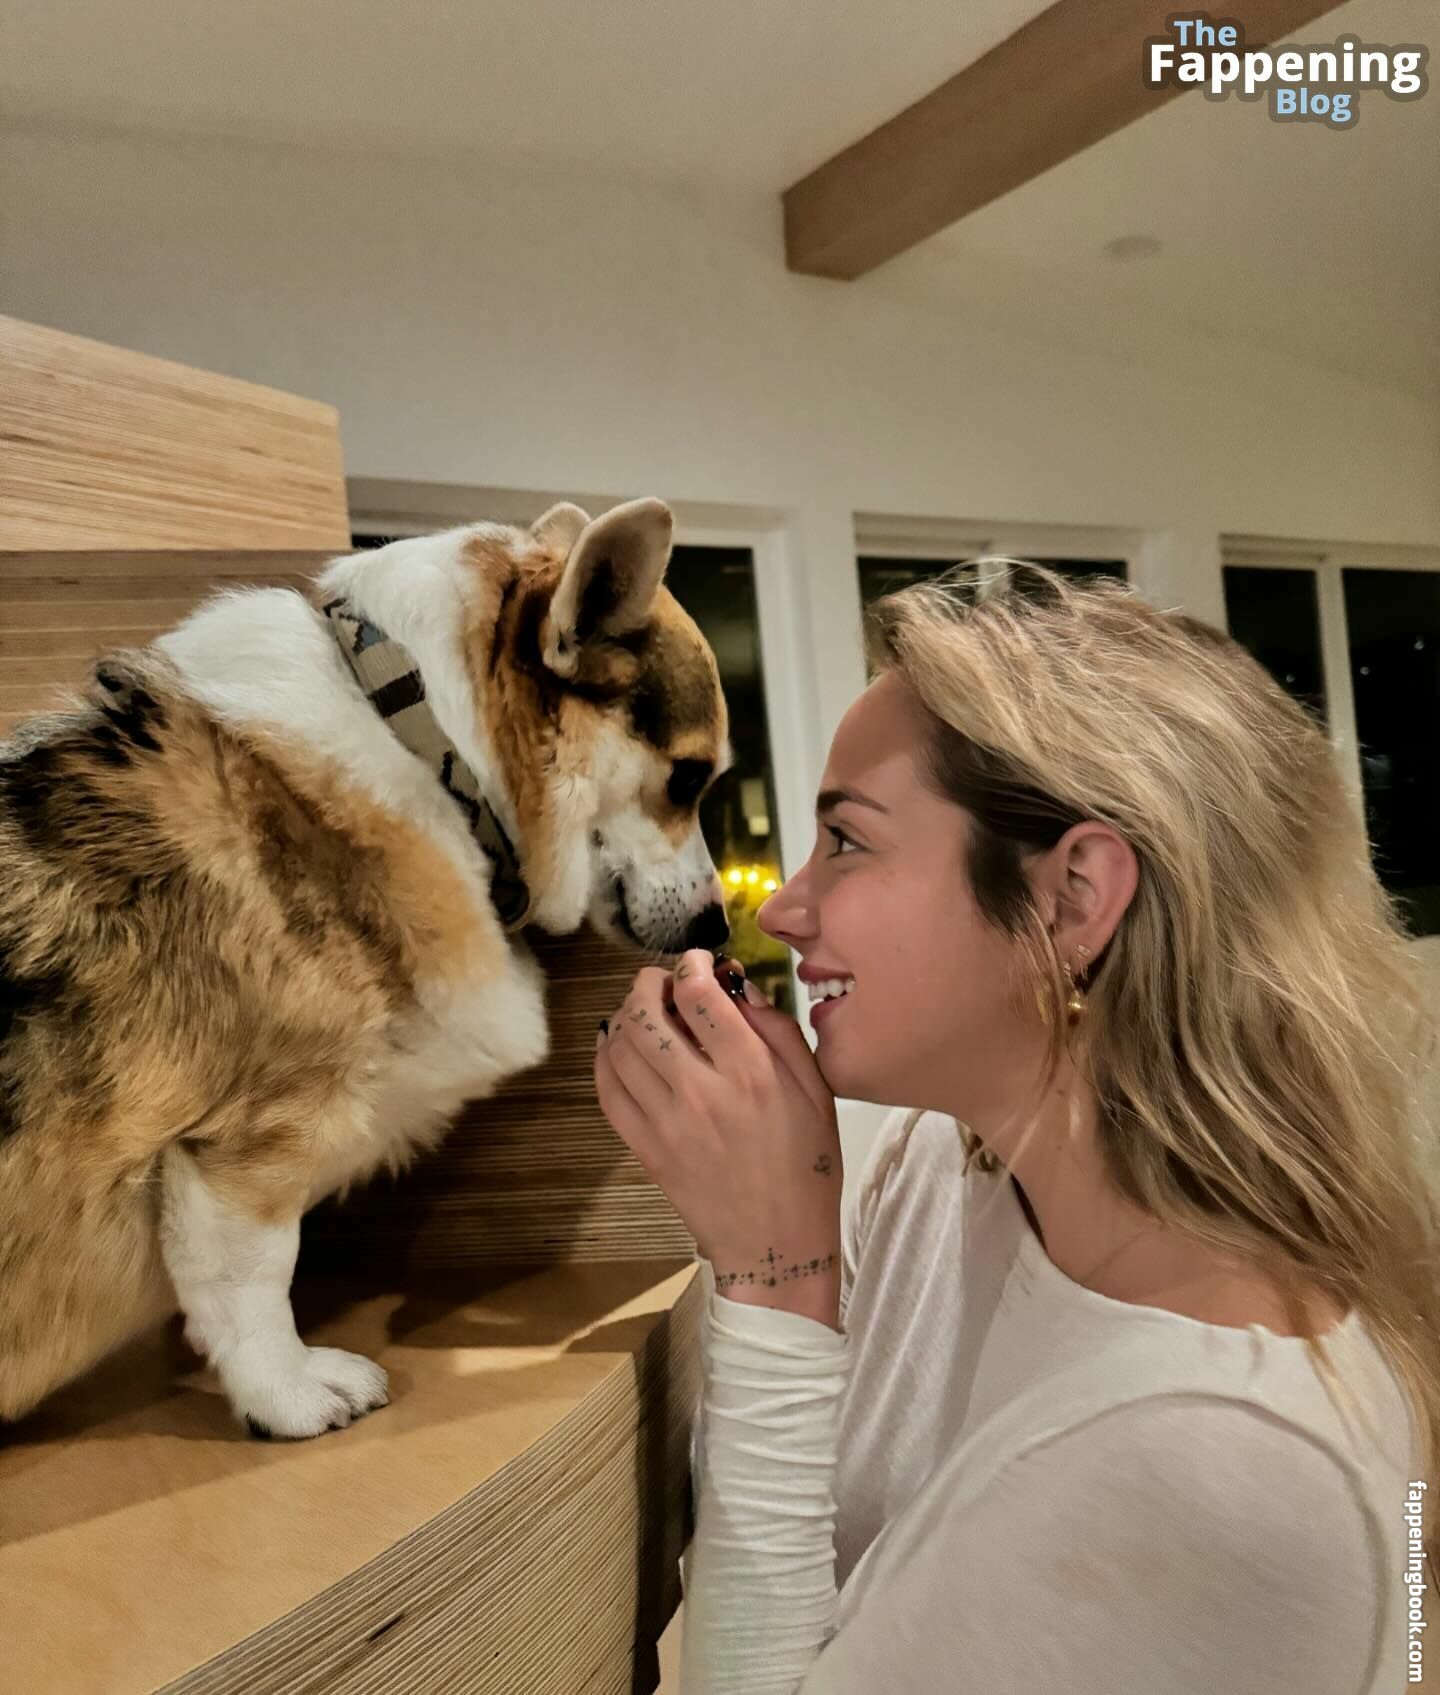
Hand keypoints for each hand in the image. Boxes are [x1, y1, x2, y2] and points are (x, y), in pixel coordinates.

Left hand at [594, 949, 843, 1329]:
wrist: (776, 1244)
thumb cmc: (807, 1164)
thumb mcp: (816, 1090)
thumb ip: (779, 1032)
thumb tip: (738, 987)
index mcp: (750, 1071)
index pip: (698, 995)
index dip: (691, 965)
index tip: (697, 962)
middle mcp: (701, 1090)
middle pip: (646, 1013)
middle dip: (647, 983)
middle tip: (660, 981)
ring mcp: (665, 1121)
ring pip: (620, 1046)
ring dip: (623, 1016)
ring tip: (642, 1012)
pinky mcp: (644, 1148)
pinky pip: (607, 1090)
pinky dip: (604, 1058)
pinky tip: (617, 1046)